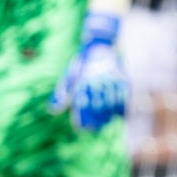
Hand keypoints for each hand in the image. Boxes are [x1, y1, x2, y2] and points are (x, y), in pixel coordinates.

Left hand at [49, 11, 128, 131]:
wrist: (99, 47)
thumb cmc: (82, 65)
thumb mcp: (70, 76)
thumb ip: (62, 93)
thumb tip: (53, 110)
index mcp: (82, 80)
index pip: (82, 105)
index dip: (83, 118)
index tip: (82, 128)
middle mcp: (97, 80)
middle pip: (98, 107)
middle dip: (96, 119)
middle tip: (95, 127)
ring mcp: (111, 80)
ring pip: (112, 104)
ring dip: (109, 115)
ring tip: (106, 122)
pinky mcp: (122, 79)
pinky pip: (123, 98)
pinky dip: (120, 107)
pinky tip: (117, 114)